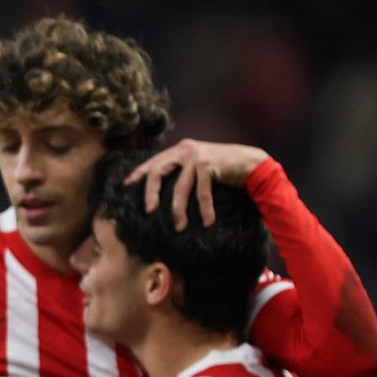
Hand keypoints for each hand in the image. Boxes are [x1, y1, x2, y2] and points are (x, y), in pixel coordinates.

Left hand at [123, 139, 269, 229]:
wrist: (250, 162)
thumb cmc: (221, 169)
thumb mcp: (197, 166)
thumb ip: (180, 171)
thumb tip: (162, 190)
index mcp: (178, 150)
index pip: (153, 162)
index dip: (138, 174)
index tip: (126, 186)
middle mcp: (184, 150)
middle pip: (158, 172)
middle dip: (151, 193)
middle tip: (148, 211)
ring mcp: (196, 156)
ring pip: (180, 187)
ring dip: (178, 209)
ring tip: (179, 226)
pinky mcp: (209, 164)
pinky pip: (202, 192)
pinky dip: (204, 208)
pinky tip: (207, 222)